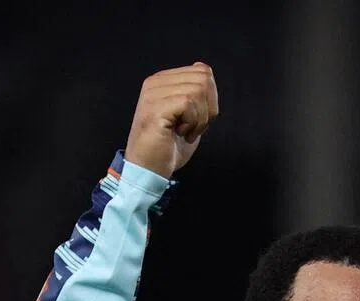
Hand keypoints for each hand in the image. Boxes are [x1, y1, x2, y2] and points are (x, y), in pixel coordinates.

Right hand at [125, 62, 218, 178]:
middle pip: (203, 78)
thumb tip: (204, 70)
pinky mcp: (155, 108)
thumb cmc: (167, 148)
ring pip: (198, 90)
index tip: (196, 120)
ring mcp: (153, 94)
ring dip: (199, 118)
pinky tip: (181, 134)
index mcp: (162, 81)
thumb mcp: (187, 116)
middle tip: (193, 128)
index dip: (210, 99)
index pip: (201, 71)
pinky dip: (192, 123)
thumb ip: (195, 94)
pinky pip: (188, 103)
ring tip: (185, 132)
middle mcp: (155, 83)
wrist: (149, 171)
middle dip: (208, 108)